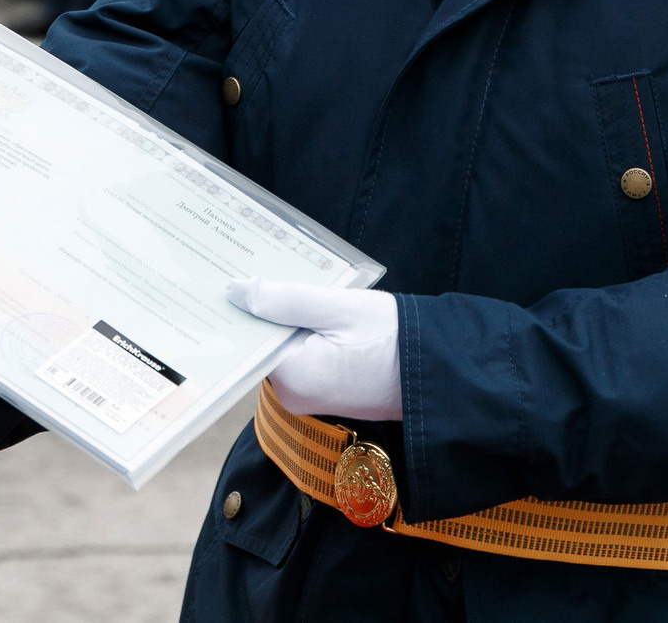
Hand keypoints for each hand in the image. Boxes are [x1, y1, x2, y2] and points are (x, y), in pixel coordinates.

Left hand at [226, 280, 401, 421]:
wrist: (440, 372)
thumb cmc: (395, 338)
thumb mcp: (339, 308)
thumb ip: (284, 300)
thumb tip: (235, 291)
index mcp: (293, 378)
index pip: (247, 341)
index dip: (239, 309)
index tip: (227, 278)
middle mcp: (294, 396)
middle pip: (261, 345)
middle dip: (261, 311)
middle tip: (256, 270)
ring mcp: (309, 397)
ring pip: (280, 349)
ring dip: (282, 320)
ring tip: (282, 282)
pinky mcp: (323, 392)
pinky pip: (299, 357)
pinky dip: (300, 333)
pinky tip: (306, 308)